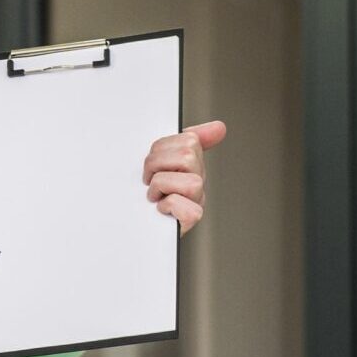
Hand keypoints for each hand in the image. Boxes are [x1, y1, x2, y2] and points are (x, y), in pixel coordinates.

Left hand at [145, 120, 227, 234]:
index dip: (162, 148)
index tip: (153, 164)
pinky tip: (162, 209)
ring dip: (161, 186)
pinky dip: (169, 206)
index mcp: (193, 164)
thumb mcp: (161, 163)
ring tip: (154, 194)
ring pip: (190, 181)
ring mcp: (197, 201)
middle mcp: (198, 181)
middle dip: (157, 164)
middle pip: (188, 156)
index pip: (189, 140)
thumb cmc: (147, 198)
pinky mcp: (192, 220)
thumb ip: (184, 141)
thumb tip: (219, 127)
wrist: (136, 229)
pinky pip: (189, 208)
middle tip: (150, 179)